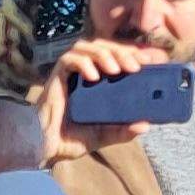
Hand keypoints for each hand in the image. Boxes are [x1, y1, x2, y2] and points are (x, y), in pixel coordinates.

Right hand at [39, 37, 172, 155]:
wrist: (46, 148)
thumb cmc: (71, 140)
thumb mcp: (104, 135)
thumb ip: (123, 130)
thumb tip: (145, 125)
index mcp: (96, 81)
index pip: (115, 55)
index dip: (131, 53)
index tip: (149, 61)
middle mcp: (82, 72)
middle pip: (103, 45)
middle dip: (121, 51)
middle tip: (136, 66)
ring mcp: (68, 74)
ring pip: (86, 46)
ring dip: (104, 54)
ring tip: (116, 70)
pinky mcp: (55, 77)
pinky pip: (68, 59)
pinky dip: (83, 63)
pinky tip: (93, 77)